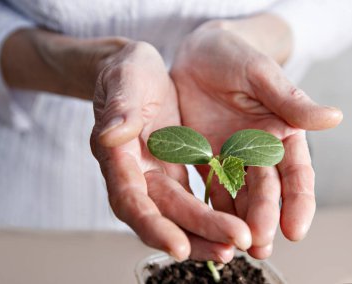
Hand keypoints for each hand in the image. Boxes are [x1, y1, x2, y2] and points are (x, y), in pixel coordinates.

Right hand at [90, 41, 251, 261]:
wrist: (139, 69)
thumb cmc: (127, 71)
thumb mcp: (124, 79)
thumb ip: (120, 107)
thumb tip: (111, 135)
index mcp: (117, 154)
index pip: (130, 198)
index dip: (151, 224)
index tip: (178, 246)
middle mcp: (136, 171)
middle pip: (162, 211)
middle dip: (194, 230)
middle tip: (228, 247)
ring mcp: (158, 171)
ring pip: (182, 209)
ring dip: (208, 229)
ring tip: (239, 242)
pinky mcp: (177, 166)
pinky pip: (196, 193)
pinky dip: (215, 208)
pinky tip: (239, 219)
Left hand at [171, 17, 342, 258]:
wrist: (198, 54)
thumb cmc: (235, 57)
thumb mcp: (262, 75)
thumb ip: (291, 100)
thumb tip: (335, 117)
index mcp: (280, 134)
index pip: (295, 174)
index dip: (297, 202)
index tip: (296, 229)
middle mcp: (257, 152)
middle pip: (264, 191)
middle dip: (264, 219)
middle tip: (260, 246)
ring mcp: (229, 157)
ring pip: (236, 195)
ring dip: (237, 221)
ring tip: (235, 246)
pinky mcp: (202, 157)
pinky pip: (206, 185)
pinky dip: (208, 205)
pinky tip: (206, 225)